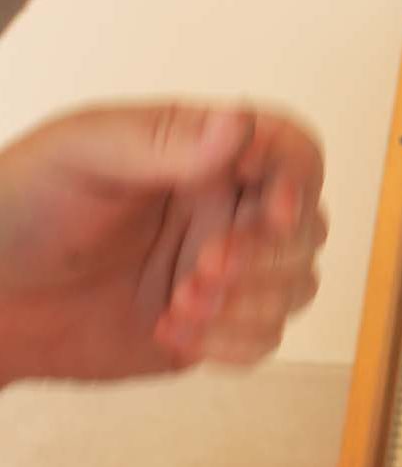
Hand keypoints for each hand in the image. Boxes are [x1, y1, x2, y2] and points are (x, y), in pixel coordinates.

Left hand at [0, 103, 326, 384]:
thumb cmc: (16, 209)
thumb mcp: (81, 153)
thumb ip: (164, 141)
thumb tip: (238, 124)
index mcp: (205, 154)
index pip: (292, 151)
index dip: (299, 180)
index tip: (273, 211)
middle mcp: (225, 210)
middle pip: (308, 226)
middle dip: (265, 255)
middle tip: (204, 267)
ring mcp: (222, 272)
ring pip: (297, 284)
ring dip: (250, 301)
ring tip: (181, 303)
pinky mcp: (211, 328)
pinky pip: (265, 339)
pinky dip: (233, 342)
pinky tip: (174, 332)